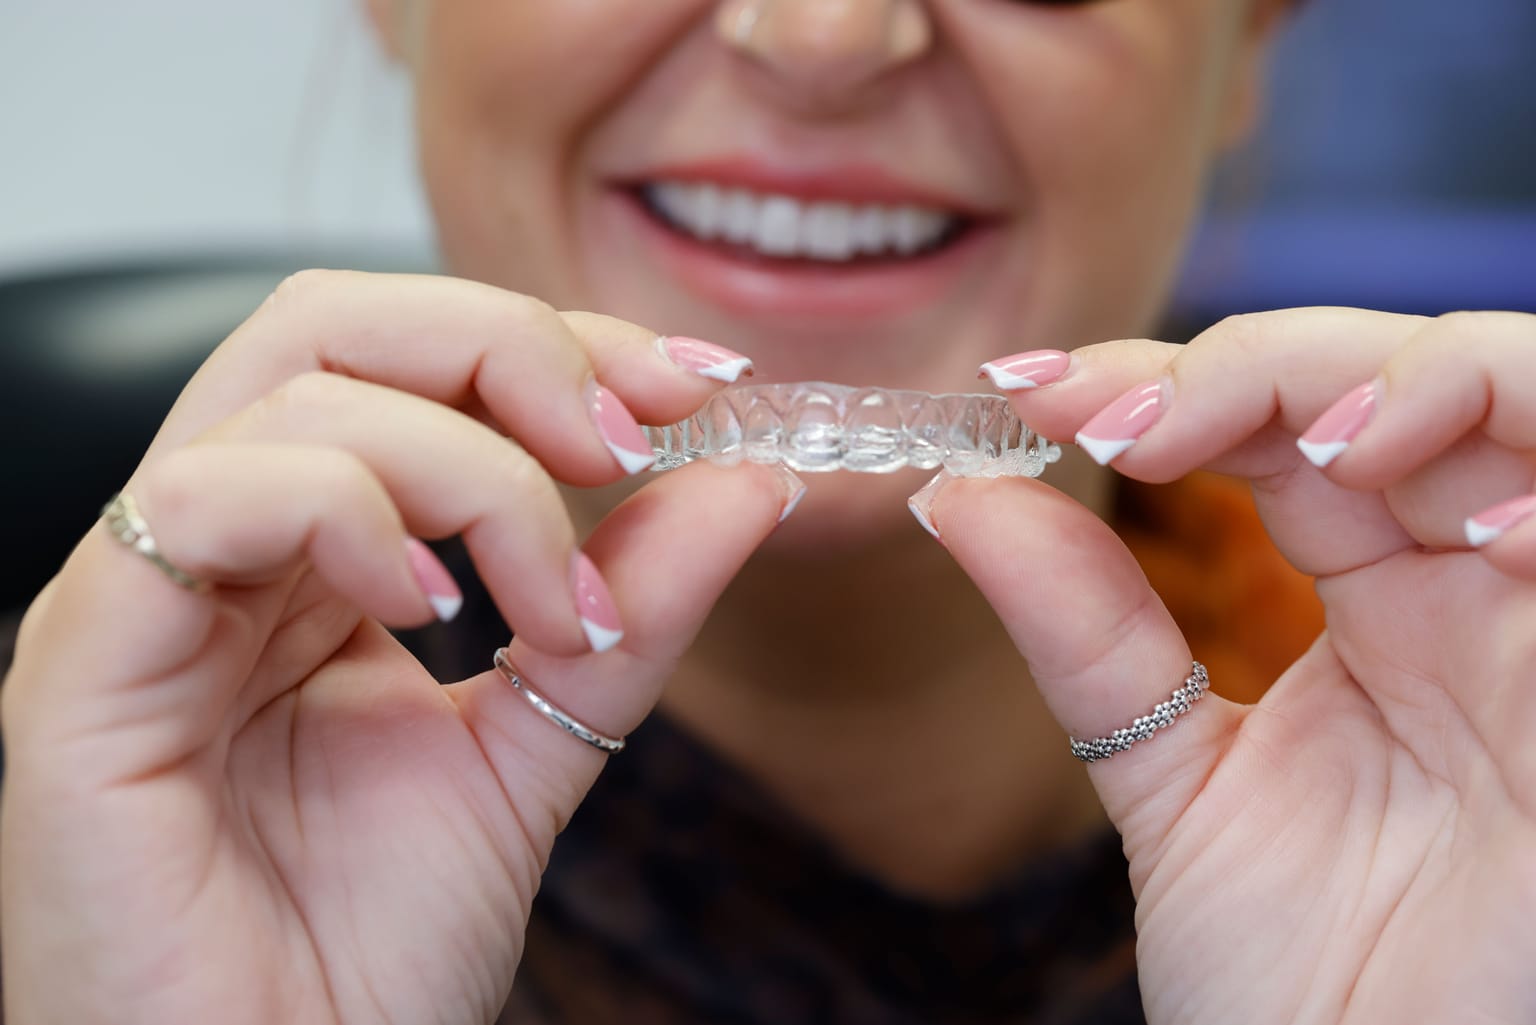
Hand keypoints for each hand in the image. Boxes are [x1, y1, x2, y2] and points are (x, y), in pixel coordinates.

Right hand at [0, 271, 795, 1023]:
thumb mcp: (540, 743)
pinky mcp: (84, 658)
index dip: (554, 341)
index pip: (413, 362)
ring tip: (554, 605)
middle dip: (512, 349)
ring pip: (294, 388)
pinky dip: (351, 512)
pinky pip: (206, 496)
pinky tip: (425, 612)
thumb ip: (633, 607)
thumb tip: (747, 479)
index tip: (692, 385)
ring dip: (472, 468)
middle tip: (630, 437)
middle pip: (339, 323)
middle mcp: (221, 549)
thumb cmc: (367, 954)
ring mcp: (145, 592)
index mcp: (311, 555)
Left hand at [935, 309, 1535, 1023]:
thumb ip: (1089, 636)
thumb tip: (963, 496)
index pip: (1283, 425)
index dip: (1163, 381)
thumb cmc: (1308, 990)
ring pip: (1524, 393)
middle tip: (1119, 416)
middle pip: (1397, 378)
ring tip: (1293, 443)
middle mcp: (1481, 586)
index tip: (1023, 393)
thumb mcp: (1177, 786)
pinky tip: (1459, 527)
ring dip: (1408, 381)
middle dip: (1255, 366)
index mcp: (1385, 603)